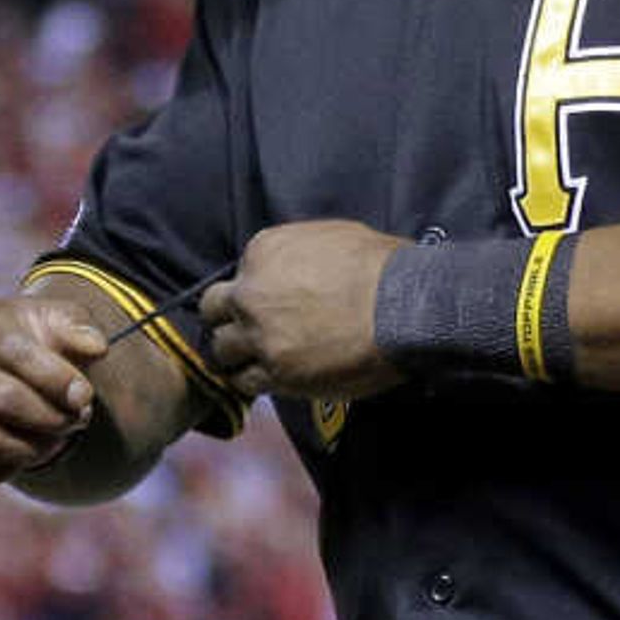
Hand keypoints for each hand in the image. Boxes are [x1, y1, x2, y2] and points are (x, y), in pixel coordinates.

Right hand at [0, 293, 112, 488]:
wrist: (1, 368)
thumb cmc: (38, 345)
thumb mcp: (61, 324)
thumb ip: (81, 328)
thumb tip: (96, 347)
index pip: (16, 351)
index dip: (58, 378)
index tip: (84, 395)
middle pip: (3, 400)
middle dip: (53, 417)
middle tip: (75, 419)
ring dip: (34, 448)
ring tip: (53, 437)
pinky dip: (6, 470)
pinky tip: (21, 451)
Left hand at [203, 222, 408, 403]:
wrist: (405, 308)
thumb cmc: (383, 269)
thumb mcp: (335, 237)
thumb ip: (299, 252)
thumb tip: (299, 268)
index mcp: (263, 252)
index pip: (239, 274)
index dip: (255, 291)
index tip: (271, 304)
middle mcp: (250, 292)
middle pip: (213, 311)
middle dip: (229, 320)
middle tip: (252, 332)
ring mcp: (259, 335)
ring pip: (222, 350)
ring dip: (238, 355)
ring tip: (259, 360)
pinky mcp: (276, 372)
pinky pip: (245, 382)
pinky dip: (254, 380)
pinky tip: (272, 378)